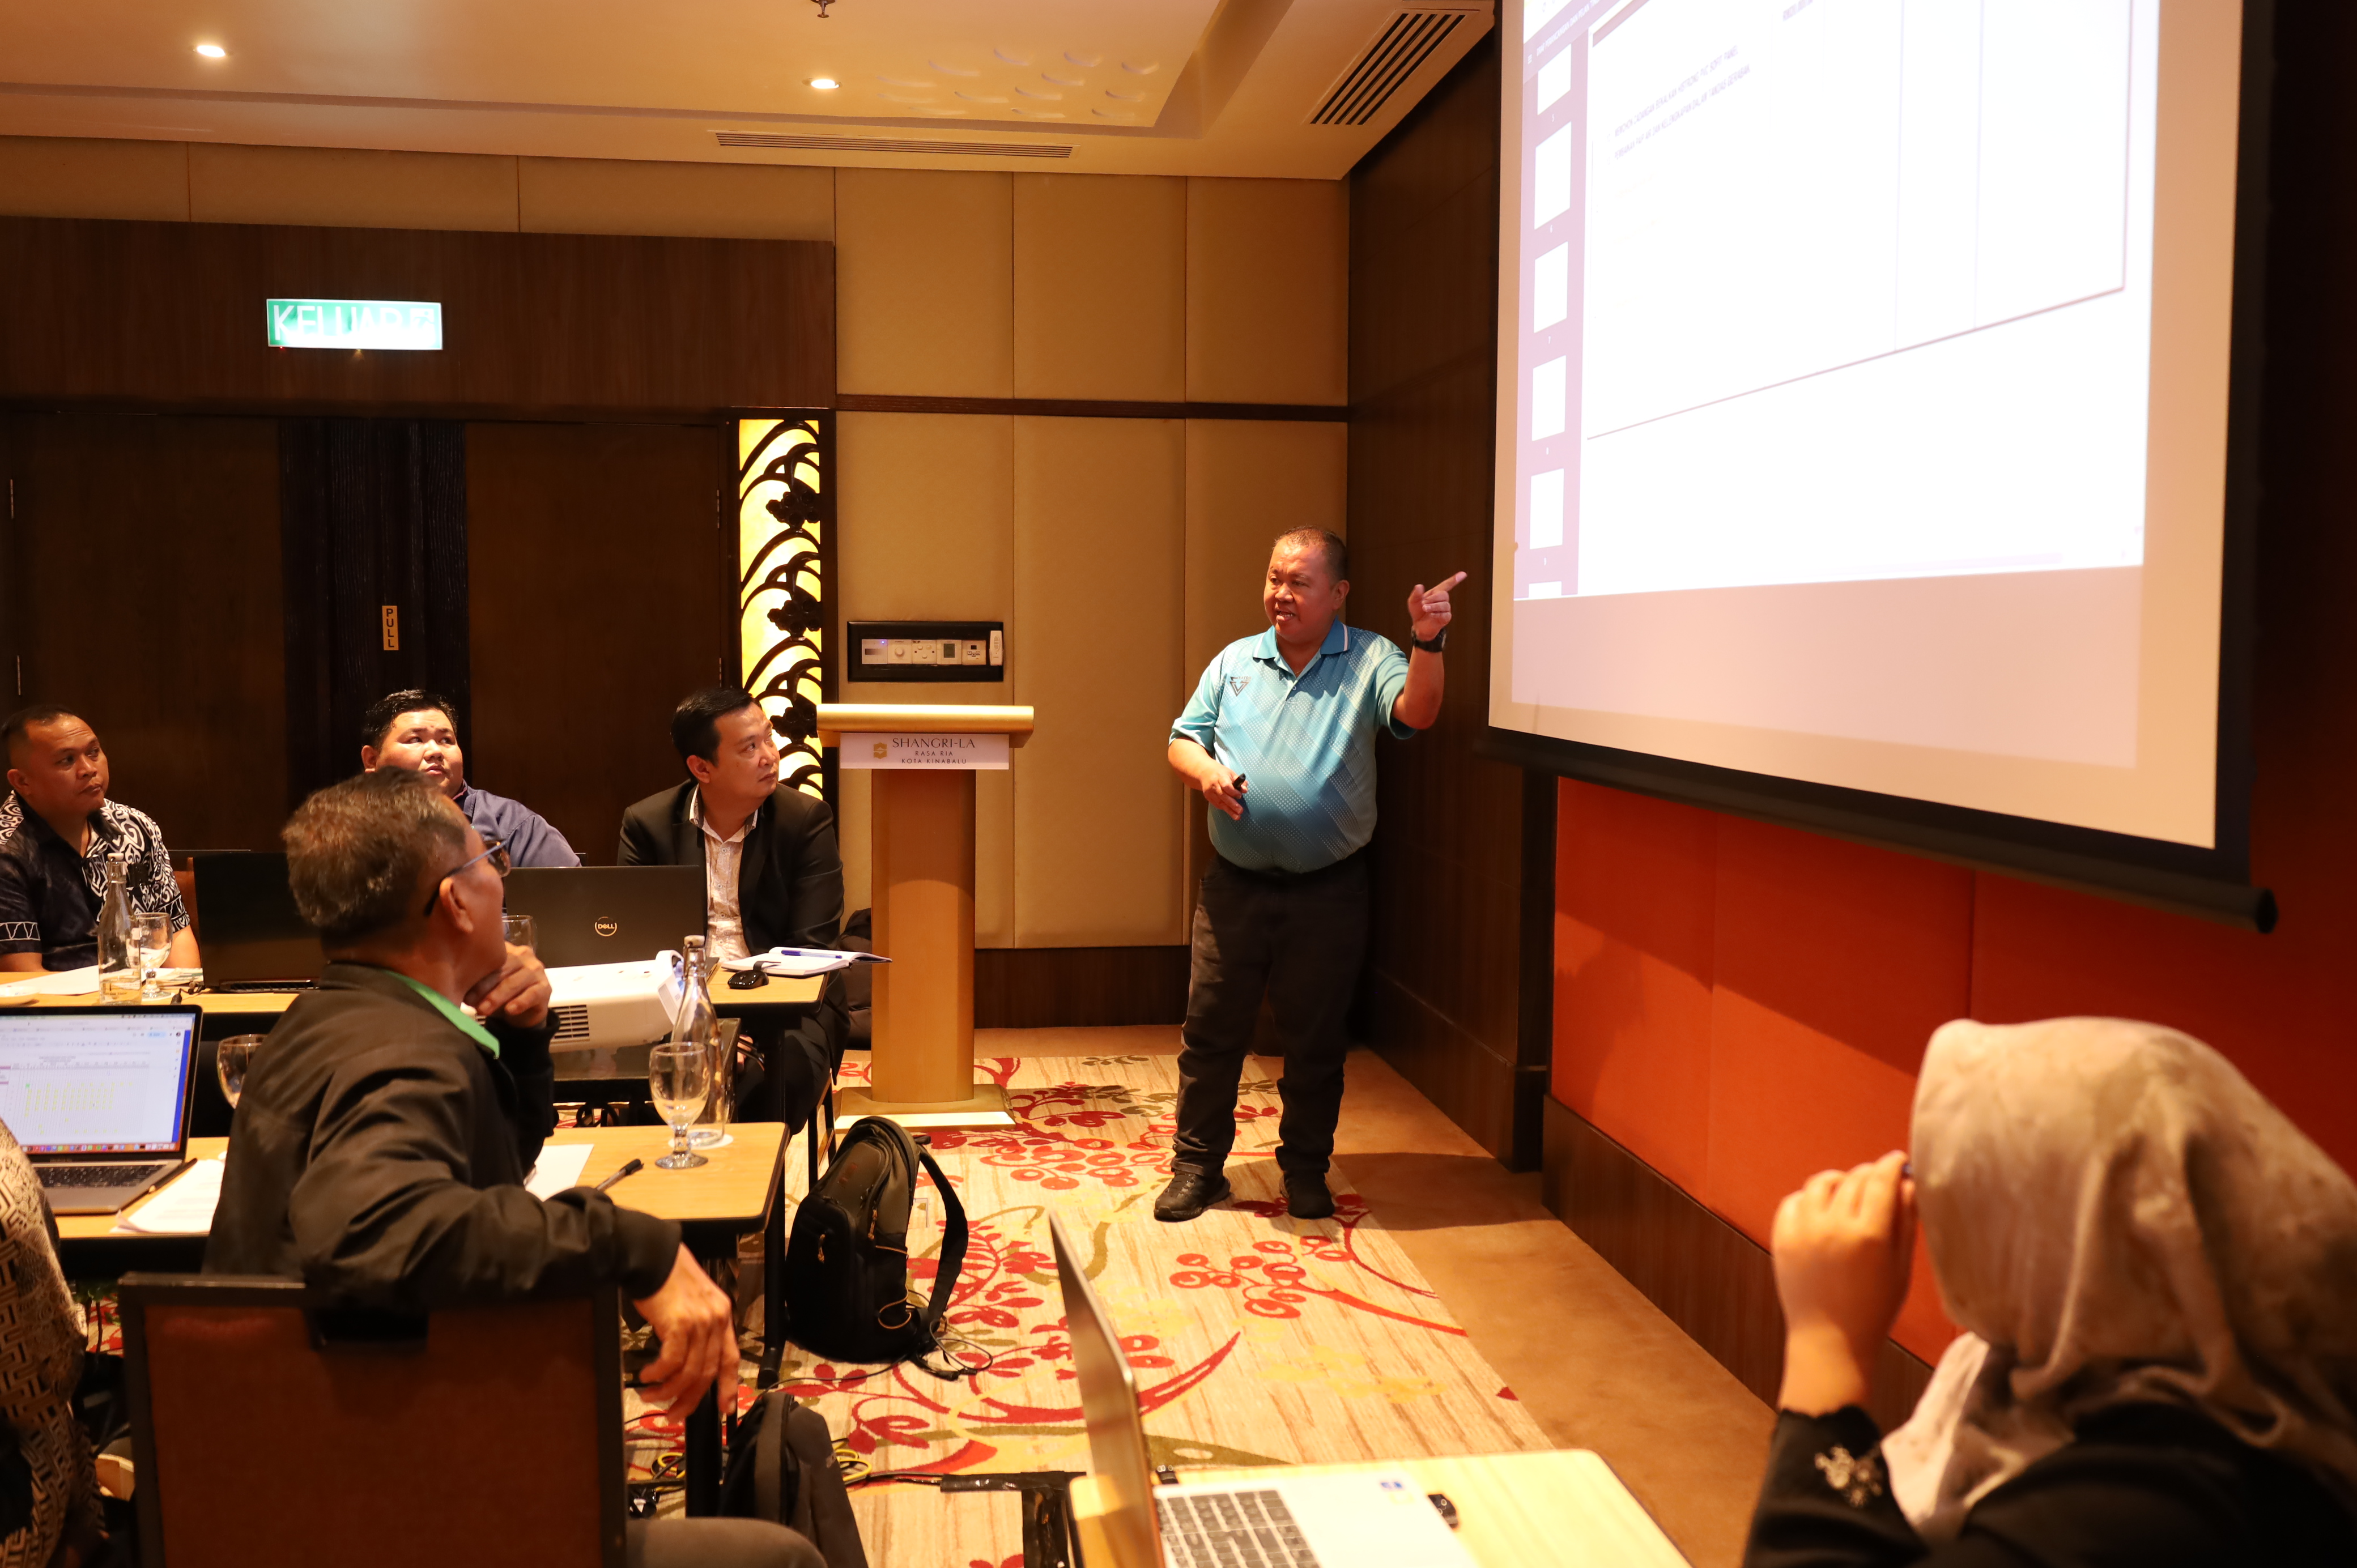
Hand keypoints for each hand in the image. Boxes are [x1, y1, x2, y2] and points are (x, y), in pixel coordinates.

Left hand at [463, 942, 551, 1027]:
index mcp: (507, 950)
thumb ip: (475, 983)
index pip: (491, 957)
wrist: (523, 1012)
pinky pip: (533, 994)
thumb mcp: (485, 987)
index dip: (476, 973)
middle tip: (470, 1001)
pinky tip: (510, 1010)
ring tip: (483, 1010)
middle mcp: (524, 955)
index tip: (461, 989)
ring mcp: (537, 971)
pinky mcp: (546, 988)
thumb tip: (455, 988)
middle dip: (484, 986)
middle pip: (503, 968)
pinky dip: (520, 1002)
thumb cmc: (499, 994)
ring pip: (515, 982)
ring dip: (498, 996)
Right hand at [632, 1245, 740, 1415]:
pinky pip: (671, 1362)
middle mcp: (716, 1319)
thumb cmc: (667, 1279)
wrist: (652, 1257)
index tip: (725, 1408)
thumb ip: (698, 1328)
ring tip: (650, 1396)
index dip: (729, 1386)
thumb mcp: (692, 1303)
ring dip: (668, 1391)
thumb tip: (688, 1359)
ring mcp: (700, 1322)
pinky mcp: (680, 1324)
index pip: (731, 1358)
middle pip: (708, 1372)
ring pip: (689, 1372)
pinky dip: (658, 1375)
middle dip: (690, 1399)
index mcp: (722, 1315)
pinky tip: (646, 1376)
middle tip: (674, 1414)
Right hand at [1197, 762, 1247, 821]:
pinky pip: (1216, 804)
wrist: (1204, 773)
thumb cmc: (1221, 773)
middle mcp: (1214, 785)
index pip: (1226, 786)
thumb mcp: (1231, 773)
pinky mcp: (1208, 797)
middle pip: (1223, 796)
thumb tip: (1245, 790)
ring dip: (1229, 810)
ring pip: (1220, 802)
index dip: (1233, 792)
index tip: (1239, 796)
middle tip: (1240, 811)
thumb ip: (1239, 782)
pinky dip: (1224, 808)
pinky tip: (1231, 812)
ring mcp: (1209, 792)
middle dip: (1232, 804)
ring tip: (1237, 816)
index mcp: (1220, 777)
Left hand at [1408, 571, 1467, 642]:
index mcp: (1435, 593)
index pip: (1447, 584)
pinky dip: (1437, 614)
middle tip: (1423, 603)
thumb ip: (1416, 594)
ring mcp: (1445, 609)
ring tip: (1425, 608)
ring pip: (1445, 604)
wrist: (1418, 626)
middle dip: (1433, 598)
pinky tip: (1431, 615)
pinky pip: (1445, 614)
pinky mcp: (1446, 618)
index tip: (1463, 574)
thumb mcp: (1413, 601)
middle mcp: (1442, 600)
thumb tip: (1419, 586)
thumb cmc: (1417, 611)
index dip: (1454, 579)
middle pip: (1444, 594)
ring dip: (1433, 606)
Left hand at [1771, 1151, 1914, 1413]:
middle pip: (1854, 1179)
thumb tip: (1909, 1184)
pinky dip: (1809, 1199)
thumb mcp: (1900, 1268)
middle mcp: (1833, 1227)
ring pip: (1822, 1183)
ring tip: (1849, 1192)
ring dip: (1839, 1182)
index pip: (1882, 1180)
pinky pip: (1794, 1201)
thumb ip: (1905, 1222)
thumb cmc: (1874, 1309)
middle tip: (1879, 1181)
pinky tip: (1822, 1210)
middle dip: (1871, 1174)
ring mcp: (1803, 1231)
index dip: (1893, 1165)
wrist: (1829, 1341)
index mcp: (1868, 1236)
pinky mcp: (1781, 1238)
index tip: (1899, 1161)